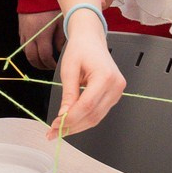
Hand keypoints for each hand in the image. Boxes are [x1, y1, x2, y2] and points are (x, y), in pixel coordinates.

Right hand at [18, 10, 61, 70]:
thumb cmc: (51, 6)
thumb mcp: (61, 22)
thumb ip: (60, 38)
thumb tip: (59, 51)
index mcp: (42, 35)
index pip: (45, 56)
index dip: (50, 64)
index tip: (56, 65)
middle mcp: (30, 36)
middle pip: (32, 58)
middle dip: (41, 66)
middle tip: (49, 66)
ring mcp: (24, 33)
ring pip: (26, 53)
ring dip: (34, 59)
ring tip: (43, 60)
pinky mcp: (21, 30)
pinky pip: (23, 45)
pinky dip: (30, 51)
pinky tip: (37, 49)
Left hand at [50, 15, 125, 134]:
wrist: (91, 39)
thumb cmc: (81, 49)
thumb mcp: (69, 69)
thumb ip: (68, 94)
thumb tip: (63, 115)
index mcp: (105, 76)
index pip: (87, 106)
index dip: (70, 119)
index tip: (55, 125)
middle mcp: (115, 86)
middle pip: (93, 115)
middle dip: (72, 126)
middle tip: (54, 132)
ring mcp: (117, 92)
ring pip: (96, 118)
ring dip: (77, 126)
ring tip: (59, 130)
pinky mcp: (114, 95)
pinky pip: (99, 113)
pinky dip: (84, 119)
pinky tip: (71, 122)